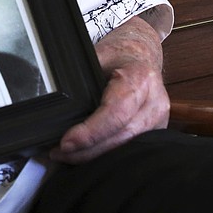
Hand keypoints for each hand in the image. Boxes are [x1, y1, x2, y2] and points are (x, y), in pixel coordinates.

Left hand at [50, 15, 168, 164]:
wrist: (141, 55)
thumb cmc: (117, 56)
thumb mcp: (97, 56)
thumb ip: (80, 78)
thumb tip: (54, 98)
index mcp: (140, 79)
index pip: (116, 112)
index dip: (91, 132)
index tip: (66, 142)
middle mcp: (155, 103)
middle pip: (120, 137)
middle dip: (87, 150)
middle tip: (57, 153)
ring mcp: (159, 121)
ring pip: (125, 148)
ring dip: (94, 157)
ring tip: (65, 156)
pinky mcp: (156, 133)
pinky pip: (129, 149)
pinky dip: (106, 155)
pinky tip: (85, 155)